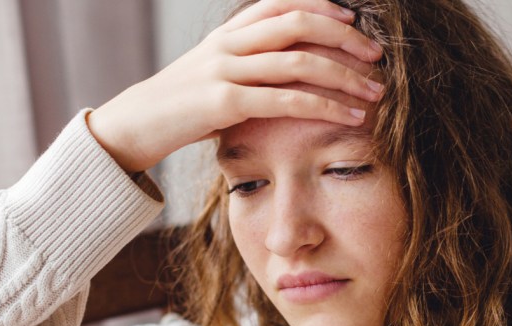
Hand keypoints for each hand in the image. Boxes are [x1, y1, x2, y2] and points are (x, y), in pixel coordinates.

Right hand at [88, 0, 383, 171]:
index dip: (323, 7)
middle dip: (345, 37)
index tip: (356, 22)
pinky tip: (350, 117)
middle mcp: (229, 42)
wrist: (135, 127)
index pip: (284, 2)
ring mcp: (225, 69)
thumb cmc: (182, 108)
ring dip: (344, 76)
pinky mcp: (224, 101)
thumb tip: (292, 68)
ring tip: (376, 93)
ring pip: (298, 60)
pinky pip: (286, 99)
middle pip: (298, 22)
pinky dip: (325, 107)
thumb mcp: (215, 74)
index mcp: (229, 32)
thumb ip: (249, 64)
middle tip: (377, 56)